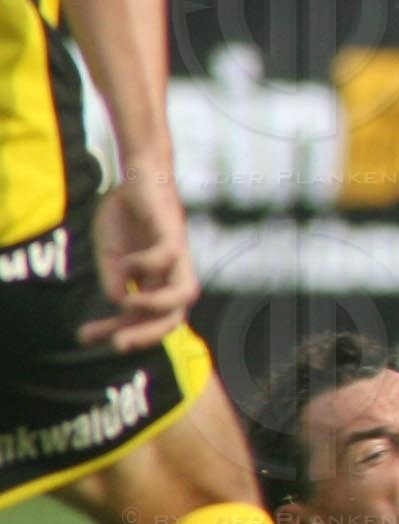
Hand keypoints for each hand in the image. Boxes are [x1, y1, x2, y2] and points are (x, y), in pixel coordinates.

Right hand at [80, 169, 200, 351]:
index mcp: (157, 282)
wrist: (138, 178)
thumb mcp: (113, 254)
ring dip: (157, 305)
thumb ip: (114, 278)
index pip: (146, 319)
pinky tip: (127, 261)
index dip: (119, 331)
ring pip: (186, 292)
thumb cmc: (128, 216)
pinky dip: (146, 264)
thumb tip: (118, 302)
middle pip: (176, 317)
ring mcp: (176, 254)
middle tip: (116, 345)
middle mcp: (172, 273)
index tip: (86, 337)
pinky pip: (168, 255)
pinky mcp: (173, 231)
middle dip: (148, 335)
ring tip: (129, 304)